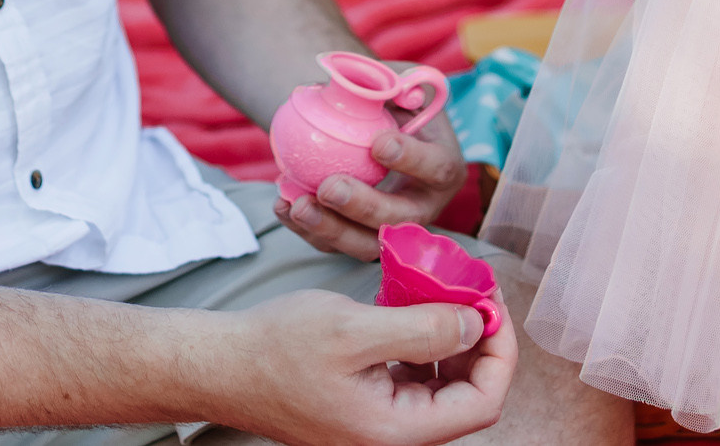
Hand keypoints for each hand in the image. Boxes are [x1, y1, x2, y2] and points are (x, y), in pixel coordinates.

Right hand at [214, 288, 514, 445]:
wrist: (220, 364)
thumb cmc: (276, 348)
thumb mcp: (354, 328)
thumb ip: (422, 330)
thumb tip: (478, 324)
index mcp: (395, 432)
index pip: (482, 401)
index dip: (500, 351)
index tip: (492, 302)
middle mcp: (391, 438)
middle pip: (465, 395)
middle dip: (477, 340)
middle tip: (473, 289)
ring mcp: (376, 426)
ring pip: (439, 386)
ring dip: (450, 339)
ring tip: (445, 292)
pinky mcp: (362, 408)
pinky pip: (410, 381)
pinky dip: (420, 345)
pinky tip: (411, 309)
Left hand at [280, 101, 465, 261]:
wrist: (375, 130)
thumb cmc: (393, 105)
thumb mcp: (400, 84)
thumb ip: (392, 82)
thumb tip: (375, 87)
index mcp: (443, 167)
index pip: (437, 168)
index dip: (411, 159)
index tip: (378, 143)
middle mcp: (423, 206)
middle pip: (400, 219)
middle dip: (363, 206)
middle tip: (329, 186)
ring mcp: (391, 229)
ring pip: (366, 245)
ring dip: (330, 228)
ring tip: (298, 205)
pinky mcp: (358, 238)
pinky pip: (333, 243)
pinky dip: (306, 229)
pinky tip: (283, 205)